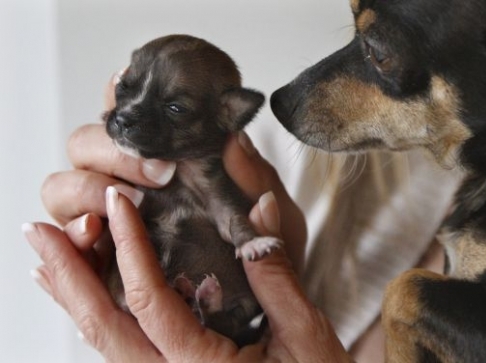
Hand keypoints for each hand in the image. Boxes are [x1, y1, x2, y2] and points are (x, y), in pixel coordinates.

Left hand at [24, 186, 349, 361]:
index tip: (120, 205)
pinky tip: (84, 292)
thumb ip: (276, 274)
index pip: (151, 302)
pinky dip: (96, 315)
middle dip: (68, 276)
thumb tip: (258, 211)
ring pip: (105, 341)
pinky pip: (121, 347)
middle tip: (39, 232)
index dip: (131, 249)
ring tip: (47, 256)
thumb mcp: (305, 331)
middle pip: (104, 329)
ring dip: (72, 295)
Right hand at [41, 75, 305, 270]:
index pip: (132, 117)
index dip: (121, 95)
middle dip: (110, 150)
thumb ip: (256, 178)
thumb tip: (233, 137)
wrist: (264, 304)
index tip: (127, 84)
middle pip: (87, 144)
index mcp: (170, 159)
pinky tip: (94, 232)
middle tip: (157, 173)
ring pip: (65, 184)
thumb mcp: (275, 216)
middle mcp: (133, 181)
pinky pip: (68, 235)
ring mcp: (114, 216)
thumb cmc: (267, 252)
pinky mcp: (104, 254)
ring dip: (85, 188)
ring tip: (124, 203)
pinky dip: (71, 231)